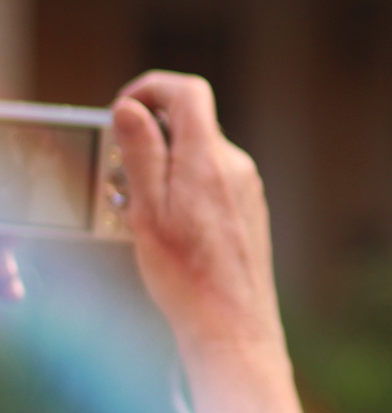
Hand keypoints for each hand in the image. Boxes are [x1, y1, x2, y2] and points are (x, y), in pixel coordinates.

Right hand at [112, 72, 283, 372]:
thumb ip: (141, 153)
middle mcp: (236, 165)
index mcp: (209, 158)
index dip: (151, 88)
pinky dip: (185, 189)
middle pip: (191, 125)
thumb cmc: (186, 275)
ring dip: (165, 169)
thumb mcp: (148, 210)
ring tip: (139, 211)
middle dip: (150, 139)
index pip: (189, 92)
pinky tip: (168, 227)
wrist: (233, 324)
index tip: (123, 110)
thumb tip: (131, 107)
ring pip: (199, 157)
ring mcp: (248, 187)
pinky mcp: (250, 208)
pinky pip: (213, 181)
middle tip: (119, 176)